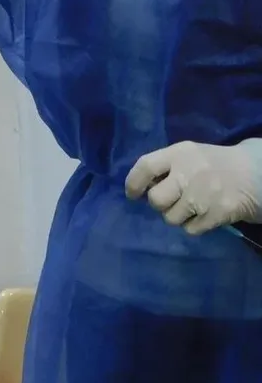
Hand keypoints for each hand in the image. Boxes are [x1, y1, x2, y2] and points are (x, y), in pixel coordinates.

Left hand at [125, 139, 261, 233]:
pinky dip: (194, 225)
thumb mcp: (189, 155)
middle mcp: (189, 173)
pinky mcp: (217, 214)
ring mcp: (203, 195)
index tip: (132, 194)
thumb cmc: (214, 164)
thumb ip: (165, 167)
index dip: (133, 183)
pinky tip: (204, 215)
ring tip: (190, 207)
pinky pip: (190, 229)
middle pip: (155, 199)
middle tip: (168, 201)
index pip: (145, 166)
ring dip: (177, 216)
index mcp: (180, 153)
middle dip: (158, 204)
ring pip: (170, 218)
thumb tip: (140, 188)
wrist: (256, 174)